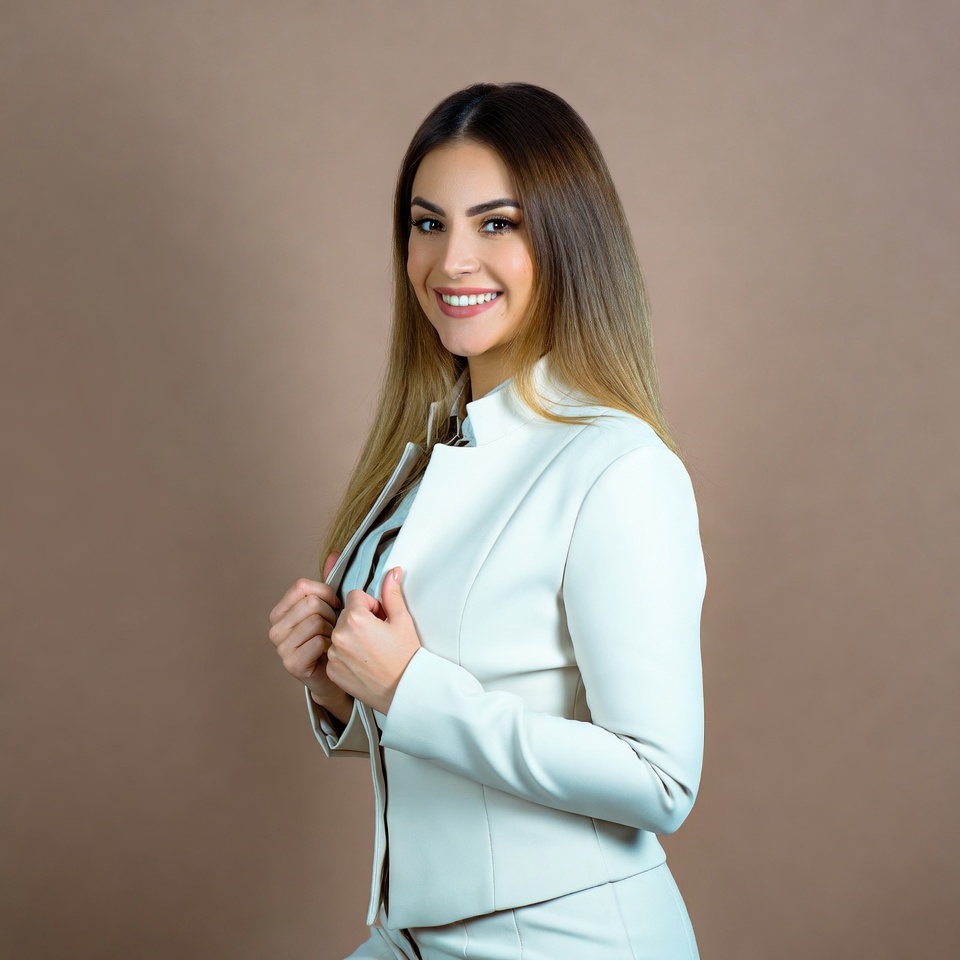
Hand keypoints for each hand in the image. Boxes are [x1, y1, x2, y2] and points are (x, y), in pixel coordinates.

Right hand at [268, 553, 351, 716]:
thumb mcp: (332, 607)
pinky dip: (331, 646)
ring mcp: (281, 647)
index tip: (337, 604)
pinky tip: (330, 654)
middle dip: (332, 614)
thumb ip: (330, 581)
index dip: (326, 593)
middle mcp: (275, 628)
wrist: (337, 674)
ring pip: (316, 621)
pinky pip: (318, 642)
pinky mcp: (291, 664)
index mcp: (281, 611)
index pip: (302, 586)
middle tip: (335, 628)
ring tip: (333, 641)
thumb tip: (336, 553)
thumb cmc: (334, 638)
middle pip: (311, 603)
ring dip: (332, 631)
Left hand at [325, 567, 421, 714]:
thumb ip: (392, 593)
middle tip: (378, 637)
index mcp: (355, 618)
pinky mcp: (332, 670)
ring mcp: (333, 655)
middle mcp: (339, 636)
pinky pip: (335, 653)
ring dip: (351, 638)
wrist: (405, 691)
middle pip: (345, 615)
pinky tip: (364, 663)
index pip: (356, 597)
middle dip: (359, 621)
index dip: (371, 606)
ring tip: (372, 651)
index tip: (381, 620)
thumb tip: (393, 572)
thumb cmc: (406, 656)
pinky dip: (346, 655)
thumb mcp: (402, 620)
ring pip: (339, 634)